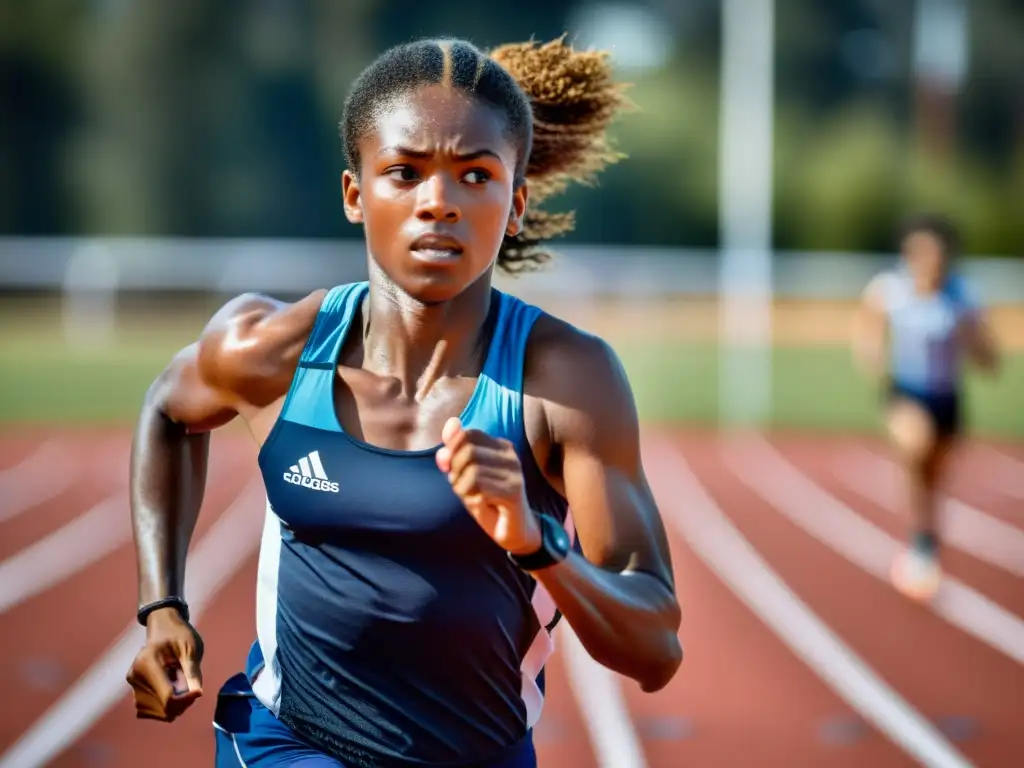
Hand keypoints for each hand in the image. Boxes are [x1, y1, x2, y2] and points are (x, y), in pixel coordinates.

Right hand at [126, 607, 204, 721]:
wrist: (163, 628)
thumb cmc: (179, 634)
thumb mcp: (191, 647)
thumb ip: (193, 670)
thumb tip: (197, 693)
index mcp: (147, 662)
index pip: (167, 696)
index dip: (186, 699)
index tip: (198, 691)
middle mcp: (136, 676)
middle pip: (163, 708)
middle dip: (182, 703)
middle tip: (194, 688)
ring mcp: (134, 685)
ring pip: (158, 713)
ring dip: (175, 707)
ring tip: (184, 686)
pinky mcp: (135, 690)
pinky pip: (151, 711)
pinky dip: (166, 708)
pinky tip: (175, 692)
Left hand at [435, 417, 541, 555]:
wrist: (513, 532)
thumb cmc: (487, 501)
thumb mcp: (464, 476)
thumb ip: (453, 452)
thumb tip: (450, 424)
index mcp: (500, 446)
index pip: (469, 434)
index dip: (452, 450)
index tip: (451, 469)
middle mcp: (510, 455)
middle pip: (468, 451)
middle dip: (456, 472)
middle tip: (465, 489)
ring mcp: (514, 473)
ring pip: (472, 471)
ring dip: (463, 489)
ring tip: (475, 498)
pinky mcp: (514, 491)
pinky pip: (479, 488)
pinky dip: (472, 499)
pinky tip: (484, 505)